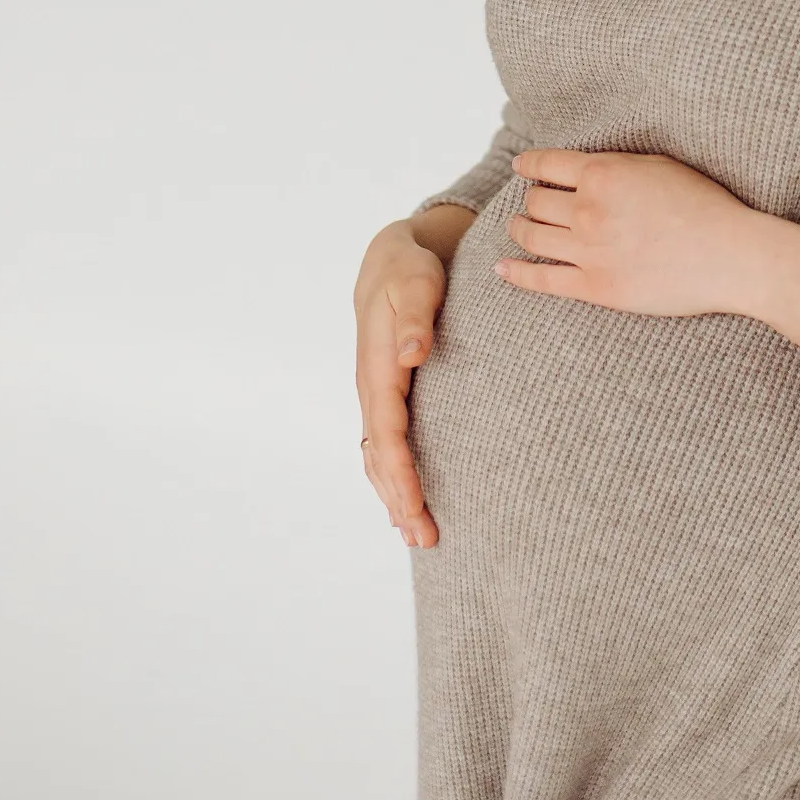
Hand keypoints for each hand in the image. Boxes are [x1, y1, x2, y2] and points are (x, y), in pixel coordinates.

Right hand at [354, 216, 455, 550]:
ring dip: (395, 497)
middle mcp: (373, 389)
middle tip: (425, 539)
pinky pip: (384, 445)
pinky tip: (404, 503)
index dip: (401, 474)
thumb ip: (415, 317)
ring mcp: (377, 395)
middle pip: (381, 457)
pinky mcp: (387, 395)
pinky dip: (392, 478)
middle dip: (399, 500)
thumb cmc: (409, 271)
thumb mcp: (416, 284)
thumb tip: (413, 352)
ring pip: (379, 457)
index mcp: (378, 369)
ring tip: (418, 535)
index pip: (388, 434)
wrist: (392, 259)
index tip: (418, 508)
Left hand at [496, 149, 799, 355]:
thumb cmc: (703, 205)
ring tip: (519, 227)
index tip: (521, 167)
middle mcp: (588, 209)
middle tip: (533, 201)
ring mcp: (588, 250)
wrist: (729, 255)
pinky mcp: (595, 287)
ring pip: (533, 235)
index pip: (547, 164)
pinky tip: (503, 269)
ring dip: (520, 228)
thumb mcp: (658, 165)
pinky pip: (542, 279)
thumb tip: (585, 167)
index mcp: (603, 173)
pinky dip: (517, 273)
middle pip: (537, 201)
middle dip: (532, 198)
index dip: (529, 164)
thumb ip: (616, 164)